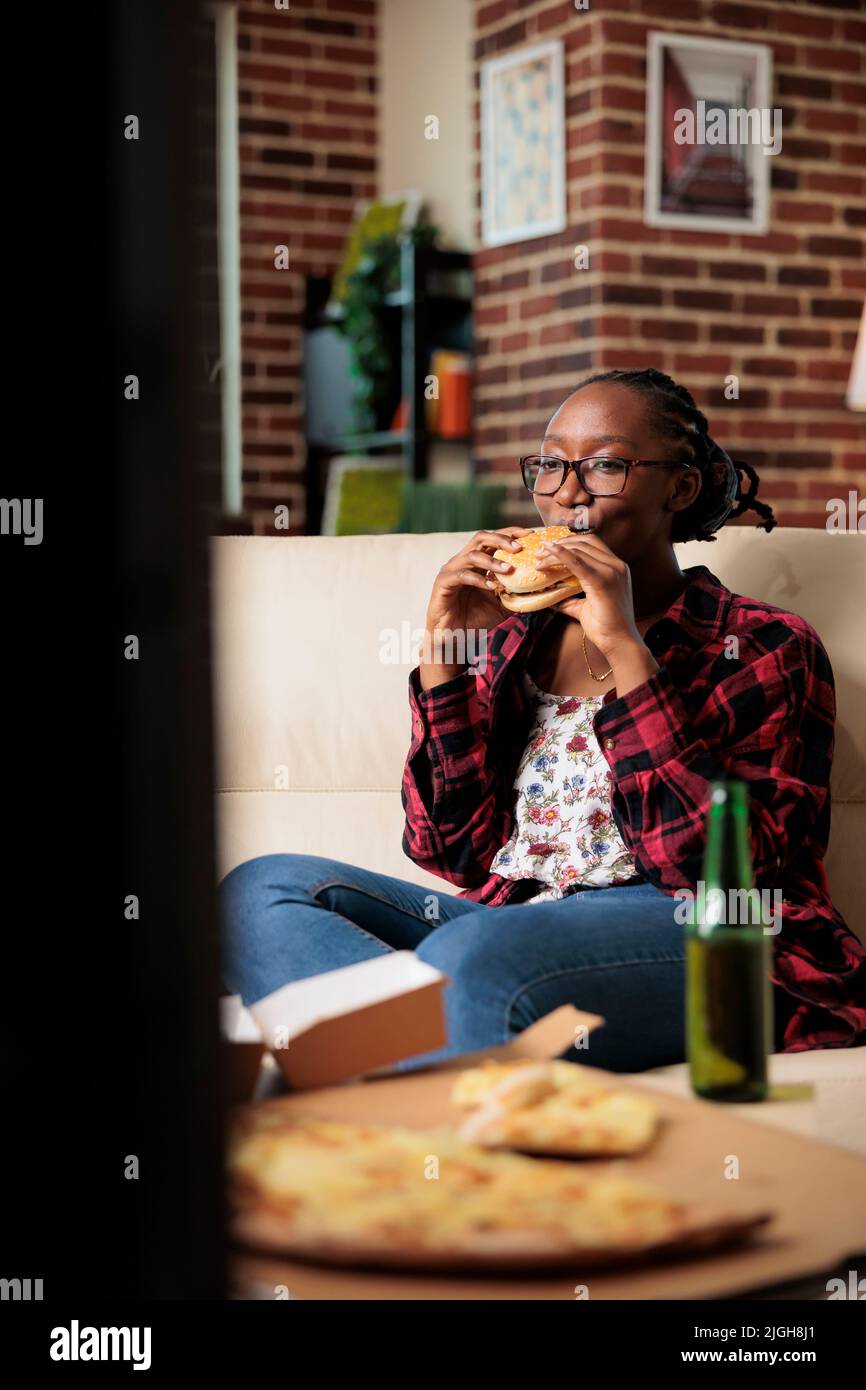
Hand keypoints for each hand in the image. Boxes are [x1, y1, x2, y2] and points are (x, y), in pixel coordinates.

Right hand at [425, 526, 536, 634]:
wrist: (454, 637)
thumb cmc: (475, 619)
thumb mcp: (501, 605)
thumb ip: (516, 594)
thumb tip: (541, 590)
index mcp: (476, 562)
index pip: (493, 540)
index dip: (510, 533)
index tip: (529, 534)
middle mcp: (462, 561)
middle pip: (481, 538)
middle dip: (501, 539)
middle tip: (519, 547)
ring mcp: (451, 570)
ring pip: (472, 555)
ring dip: (492, 561)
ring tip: (509, 569)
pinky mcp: (442, 583)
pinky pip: (462, 576)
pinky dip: (479, 579)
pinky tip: (492, 587)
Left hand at [536, 533, 643, 662]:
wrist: (620, 642)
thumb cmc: (605, 627)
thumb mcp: (583, 606)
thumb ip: (567, 598)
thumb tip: (546, 596)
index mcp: (616, 568)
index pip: (592, 544)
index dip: (569, 542)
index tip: (550, 547)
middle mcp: (616, 566)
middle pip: (585, 542)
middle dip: (560, 543)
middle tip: (540, 552)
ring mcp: (612, 571)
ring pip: (579, 550)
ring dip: (555, 552)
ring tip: (539, 559)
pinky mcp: (603, 581)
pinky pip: (577, 562)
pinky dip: (561, 556)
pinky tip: (547, 557)